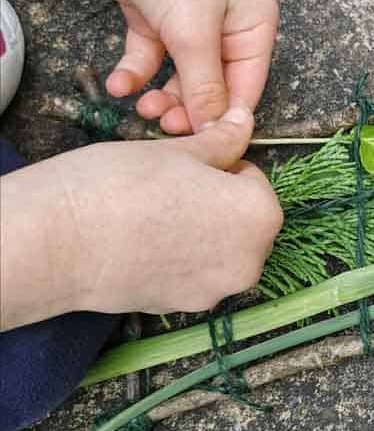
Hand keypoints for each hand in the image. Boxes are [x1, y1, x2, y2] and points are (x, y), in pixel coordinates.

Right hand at [0, 100, 282, 328]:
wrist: (56, 242)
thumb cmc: (120, 186)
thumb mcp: (178, 151)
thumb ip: (222, 141)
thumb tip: (244, 122)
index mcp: (260, 216)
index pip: (253, 178)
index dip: (220, 166)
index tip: (187, 165)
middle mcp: (251, 261)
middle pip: (244, 219)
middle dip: (217, 200)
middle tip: (170, 187)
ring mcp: (217, 290)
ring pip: (221, 247)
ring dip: (202, 231)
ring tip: (154, 214)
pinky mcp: (184, 308)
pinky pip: (196, 273)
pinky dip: (181, 258)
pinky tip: (145, 242)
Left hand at [3, 0, 278, 132]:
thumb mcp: (193, 28)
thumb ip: (204, 85)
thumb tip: (214, 130)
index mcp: (254, 25)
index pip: (247, 87)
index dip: (225, 119)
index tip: (203, 148)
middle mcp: (226, 26)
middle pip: (212, 85)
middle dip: (187, 110)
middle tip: (162, 128)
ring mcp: (188, 22)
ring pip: (179, 76)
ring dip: (160, 96)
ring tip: (140, 107)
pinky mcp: (153, 16)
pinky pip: (150, 57)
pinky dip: (136, 73)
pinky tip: (120, 84)